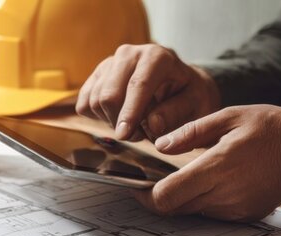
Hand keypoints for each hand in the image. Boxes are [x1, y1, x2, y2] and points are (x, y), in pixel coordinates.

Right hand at [75, 43, 220, 141]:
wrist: (177, 83)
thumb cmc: (188, 94)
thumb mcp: (196, 104)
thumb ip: (176, 113)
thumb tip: (153, 124)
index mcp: (157, 56)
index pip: (138, 85)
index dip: (130, 113)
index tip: (124, 135)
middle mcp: (130, 54)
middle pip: (109, 95)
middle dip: (119, 122)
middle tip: (139, 136)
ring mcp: (109, 63)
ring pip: (95, 101)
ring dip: (111, 122)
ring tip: (133, 126)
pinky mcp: (96, 76)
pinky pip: (84, 104)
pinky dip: (98, 118)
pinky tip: (118, 116)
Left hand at [133, 104, 280, 221]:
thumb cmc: (270, 127)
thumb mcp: (228, 117)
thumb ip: (190, 132)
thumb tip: (160, 145)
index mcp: (218, 167)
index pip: (167, 196)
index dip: (145, 194)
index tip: (137, 184)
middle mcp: (226, 194)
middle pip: (174, 208)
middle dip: (158, 197)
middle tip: (150, 180)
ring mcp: (237, 208)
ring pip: (192, 212)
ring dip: (181, 199)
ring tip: (183, 177)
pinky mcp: (246, 215)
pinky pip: (212, 214)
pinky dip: (203, 202)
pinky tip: (209, 182)